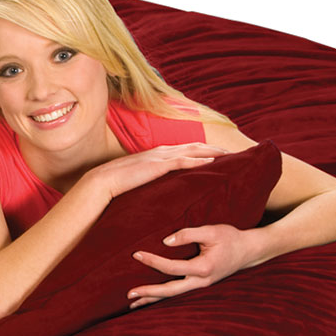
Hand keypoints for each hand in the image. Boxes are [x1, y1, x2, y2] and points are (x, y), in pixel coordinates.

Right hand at [85, 143, 227, 199]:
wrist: (101, 182)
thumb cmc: (117, 184)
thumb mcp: (139, 180)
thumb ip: (151, 180)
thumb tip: (160, 189)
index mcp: (157, 154)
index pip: (185, 149)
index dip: (203, 150)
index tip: (219, 155)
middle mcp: (161, 151)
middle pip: (194, 146)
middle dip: (215, 148)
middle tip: (234, 152)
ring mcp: (159, 157)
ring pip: (193, 150)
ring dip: (212, 152)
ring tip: (230, 155)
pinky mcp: (157, 165)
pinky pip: (183, 161)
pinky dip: (199, 160)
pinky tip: (212, 162)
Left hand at [127, 224, 259, 308]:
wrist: (249, 250)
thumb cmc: (230, 238)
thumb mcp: (211, 230)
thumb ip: (188, 234)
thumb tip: (165, 242)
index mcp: (204, 268)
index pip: (172, 267)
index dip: (153, 261)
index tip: (136, 254)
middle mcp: (201, 281)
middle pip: (170, 291)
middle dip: (148, 293)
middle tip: (129, 294)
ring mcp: (201, 286)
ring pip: (173, 296)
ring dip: (152, 299)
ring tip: (132, 304)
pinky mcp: (199, 285)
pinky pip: (178, 293)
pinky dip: (162, 297)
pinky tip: (149, 299)